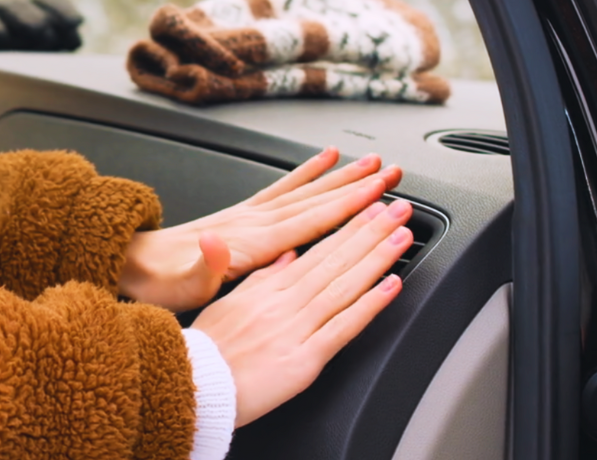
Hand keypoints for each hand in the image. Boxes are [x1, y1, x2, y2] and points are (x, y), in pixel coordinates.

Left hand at [118, 148, 401, 311]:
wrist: (133, 263)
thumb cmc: (160, 282)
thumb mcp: (181, 285)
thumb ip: (204, 267)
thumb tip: (217, 245)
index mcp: (249, 242)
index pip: (309, 221)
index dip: (347, 207)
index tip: (380, 194)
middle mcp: (251, 221)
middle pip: (315, 200)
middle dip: (356, 187)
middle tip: (392, 172)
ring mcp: (246, 214)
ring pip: (304, 191)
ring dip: (339, 177)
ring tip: (370, 162)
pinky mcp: (240, 214)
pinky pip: (281, 190)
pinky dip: (305, 174)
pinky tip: (323, 161)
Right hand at [191, 198, 411, 426]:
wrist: (196, 388)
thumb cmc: (207, 351)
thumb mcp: (227, 304)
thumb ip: (261, 280)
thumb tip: (286, 256)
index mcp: (265, 289)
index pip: (314, 251)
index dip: (345, 227)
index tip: (367, 208)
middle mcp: (283, 303)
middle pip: (333, 261)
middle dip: (369, 231)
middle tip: (397, 208)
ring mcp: (294, 328)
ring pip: (342, 286)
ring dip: (376, 258)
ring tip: (400, 236)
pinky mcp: (303, 359)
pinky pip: (342, 328)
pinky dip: (369, 305)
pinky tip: (390, 287)